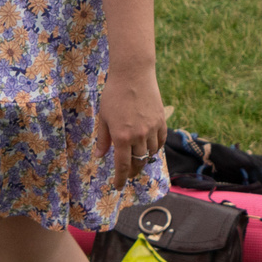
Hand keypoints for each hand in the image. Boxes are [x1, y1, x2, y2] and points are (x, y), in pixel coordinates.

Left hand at [93, 67, 170, 190]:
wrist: (133, 75)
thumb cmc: (114, 94)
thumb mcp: (104, 117)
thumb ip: (103, 139)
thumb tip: (100, 156)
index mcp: (121, 136)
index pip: (123, 165)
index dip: (121, 178)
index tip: (118, 186)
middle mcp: (139, 136)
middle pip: (139, 162)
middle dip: (133, 171)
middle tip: (128, 174)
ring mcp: (152, 128)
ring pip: (151, 153)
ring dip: (144, 159)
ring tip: (138, 158)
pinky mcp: (161, 121)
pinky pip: (161, 141)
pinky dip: (156, 147)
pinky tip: (150, 147)